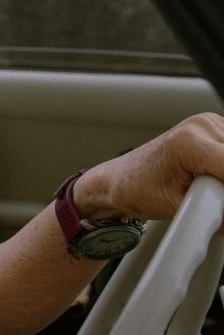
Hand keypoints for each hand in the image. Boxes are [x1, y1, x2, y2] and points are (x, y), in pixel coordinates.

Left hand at [77, 112, 223, 232]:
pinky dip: (223, 166)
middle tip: (208, 197)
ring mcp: (208, 123)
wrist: (120, 179)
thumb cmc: (136, 189)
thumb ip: (212, 211)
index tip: (217, 205)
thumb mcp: (176, 206)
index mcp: (190, 142)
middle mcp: (201, 125)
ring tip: (206, 186)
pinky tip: (212, 175)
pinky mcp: (213, 127)